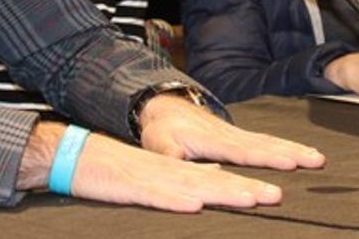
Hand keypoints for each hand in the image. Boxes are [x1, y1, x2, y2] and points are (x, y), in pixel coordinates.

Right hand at [17, 111, 321, 212]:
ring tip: (252, 198)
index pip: (220, 179)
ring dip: (223, 192)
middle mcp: (173, 172)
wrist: (81, 155)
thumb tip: (215, 179)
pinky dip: (176, 199)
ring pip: (194, 186)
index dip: (248, 185)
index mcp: (180, 171)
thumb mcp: (159, 177)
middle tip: (277, 195)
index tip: (277, 192)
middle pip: (215, 181)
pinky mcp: (132, 186)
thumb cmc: (120, 171)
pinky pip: (157, 195)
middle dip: (247, 189)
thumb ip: (187, 178)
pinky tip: (195, 203)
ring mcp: (154, 178)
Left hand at [138, 93, 325, 170]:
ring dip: (295, 149)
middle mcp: (230, 135)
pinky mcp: (240, 136)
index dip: (266, 158)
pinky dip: (286, 145)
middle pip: (265, 145)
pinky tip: (302, 152)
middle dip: (292, 153)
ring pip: (270, 141)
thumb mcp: (159, 143)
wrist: (167, 105)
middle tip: (316, 161)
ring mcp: (237, 134)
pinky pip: (266, 140)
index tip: (289, 164)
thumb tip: (189, 166)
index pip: (243, 152)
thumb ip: (172, 155)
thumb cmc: (162, 128)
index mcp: (212, 139)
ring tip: (317, 158)